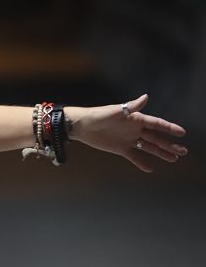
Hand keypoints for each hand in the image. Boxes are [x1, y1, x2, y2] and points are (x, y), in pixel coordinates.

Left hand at [71, 94, 186, 171]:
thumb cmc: (99, 115)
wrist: (82, 126)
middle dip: (170, 144)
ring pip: (149, 147)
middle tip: (183, 151)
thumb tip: (146, 97)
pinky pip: (134, 156)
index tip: (182, 132)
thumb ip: (132, 107)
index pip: (157, 124)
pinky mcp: (121, 148)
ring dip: (161, 153)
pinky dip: (141, 162)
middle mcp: (135, 129)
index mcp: (136, 119)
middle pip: (156, 138)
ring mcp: (129, 139)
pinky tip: (150, 169)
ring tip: (174, 159)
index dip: (169, 128)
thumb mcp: (116, 111)